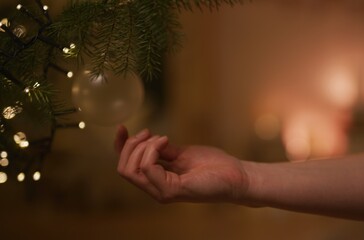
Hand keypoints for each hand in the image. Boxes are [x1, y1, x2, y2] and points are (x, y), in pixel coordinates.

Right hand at [115, 126, 249, 202]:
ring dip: (143, 147)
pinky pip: (148, 168)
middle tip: (151, 133)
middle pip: (123, 168)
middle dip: (132, 145)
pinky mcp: (172, 191)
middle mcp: (155, 188)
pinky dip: (153, 150)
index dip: (120, 146)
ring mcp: (162, 192)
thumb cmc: (213, 165)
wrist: (235, 175)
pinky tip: (166, 142)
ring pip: (132, 169)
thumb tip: (147, 140)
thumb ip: (163, 150)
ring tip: (163, 139)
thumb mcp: (182, 153)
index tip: (122, 127)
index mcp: (157, 180)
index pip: (127, 167)